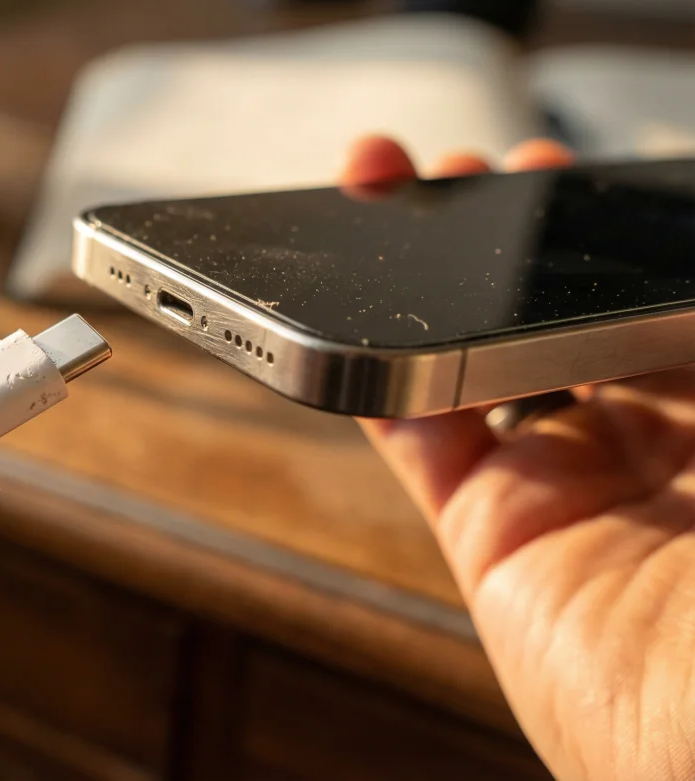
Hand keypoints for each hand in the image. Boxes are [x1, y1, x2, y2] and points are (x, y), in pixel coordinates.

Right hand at [344, 137, 694, 780]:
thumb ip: (687, 322)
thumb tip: (654, 258)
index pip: (650, 295)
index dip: (600, 231)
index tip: (560, 170)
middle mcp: (660, 449)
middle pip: (561, 318)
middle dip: (506, 245)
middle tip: (465, 180)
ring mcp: (572, 492)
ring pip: (481, 364)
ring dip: (426, 289)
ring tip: (394, 206)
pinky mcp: (494, 539)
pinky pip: (421, 439)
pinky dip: (376, 373)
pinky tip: (360, 312)